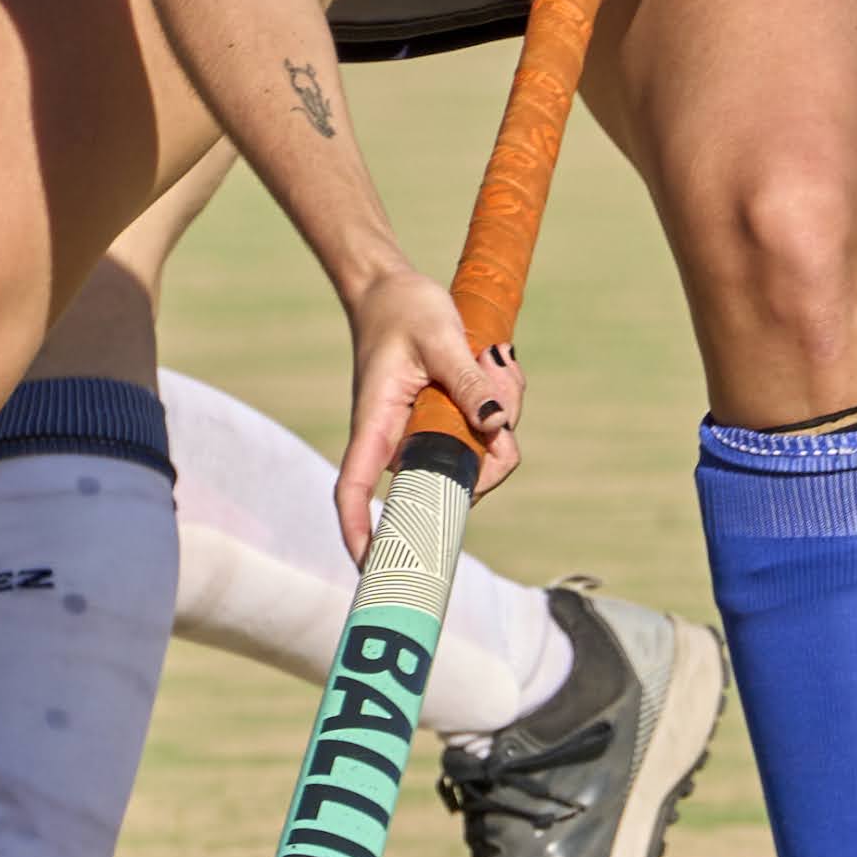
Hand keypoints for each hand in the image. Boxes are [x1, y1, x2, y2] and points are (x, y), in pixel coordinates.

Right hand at [331, 260, 521, 554]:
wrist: (393, 290)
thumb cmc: (404, 311)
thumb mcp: (440, 339)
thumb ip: (468, 383)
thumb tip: (498, 427)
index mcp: (376, 425)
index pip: (355, 490)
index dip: (360, 532)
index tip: (372, 566)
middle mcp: (395, 442)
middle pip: (448, 482)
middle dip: (491, 450)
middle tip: (495, 372)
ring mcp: (421, 437)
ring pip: (478, 455)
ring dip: (501, 408)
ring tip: (489, 355)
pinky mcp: (443, 426)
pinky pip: (486, 434)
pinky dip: (500, 401)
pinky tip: (492, 360)